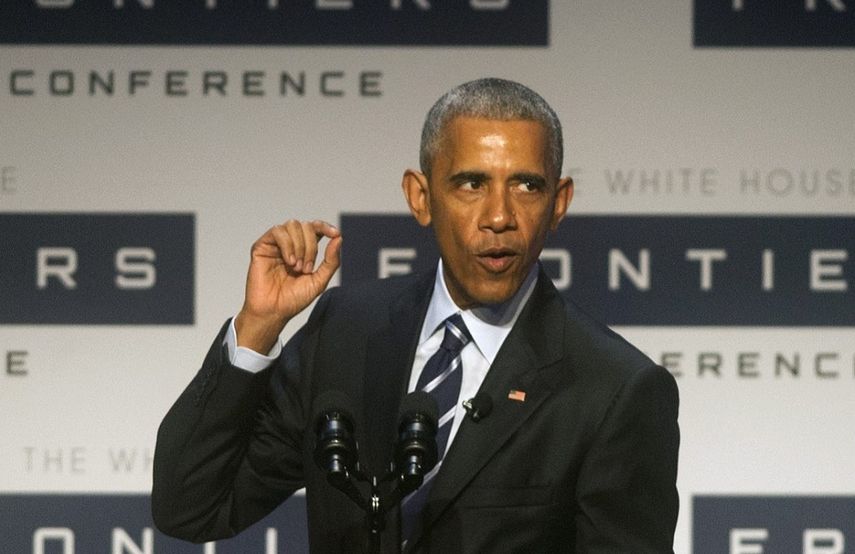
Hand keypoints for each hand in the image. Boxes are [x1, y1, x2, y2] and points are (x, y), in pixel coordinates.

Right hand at [235, 219, 341, 352]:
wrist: (274, 312)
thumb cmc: (294, 299)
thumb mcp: (319, 281)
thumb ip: (331, 261)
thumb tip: (339, 238)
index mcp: (304, 249)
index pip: (315, 227)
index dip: (325, 226)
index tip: (335, 234)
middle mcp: (290, 244)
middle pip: (306, 225)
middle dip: (311, 246)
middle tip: (306, 269)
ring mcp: (275, 244)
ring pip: (292, 224)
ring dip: (300, 246)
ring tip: (296, 267)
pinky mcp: (261, 246)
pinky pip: (277, 231)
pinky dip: (287, 245)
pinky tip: (289, 262)